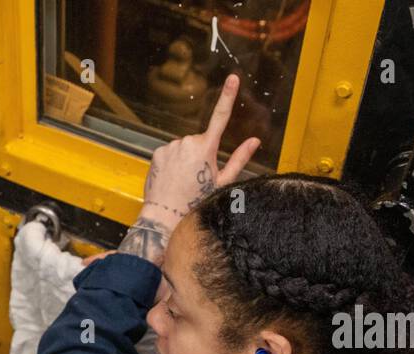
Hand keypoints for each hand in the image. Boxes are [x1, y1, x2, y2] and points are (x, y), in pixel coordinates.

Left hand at [138, 73, 259, 227]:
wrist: (164, 216)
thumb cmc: (196, 202)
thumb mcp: (222, 183)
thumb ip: (239, 159)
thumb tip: (255, 141)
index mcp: (206, 148)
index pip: (220, 116)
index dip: (228, 96)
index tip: (232, 78)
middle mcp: (188, 142)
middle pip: (200, 141)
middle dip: (201, 154)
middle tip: (197, 178)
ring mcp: (171, 147)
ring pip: (184, 147)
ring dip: (185, 159)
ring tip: (183, 181)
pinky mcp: (157, 152)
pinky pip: (170, 152)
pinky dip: (172, 162)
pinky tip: (172, 178)